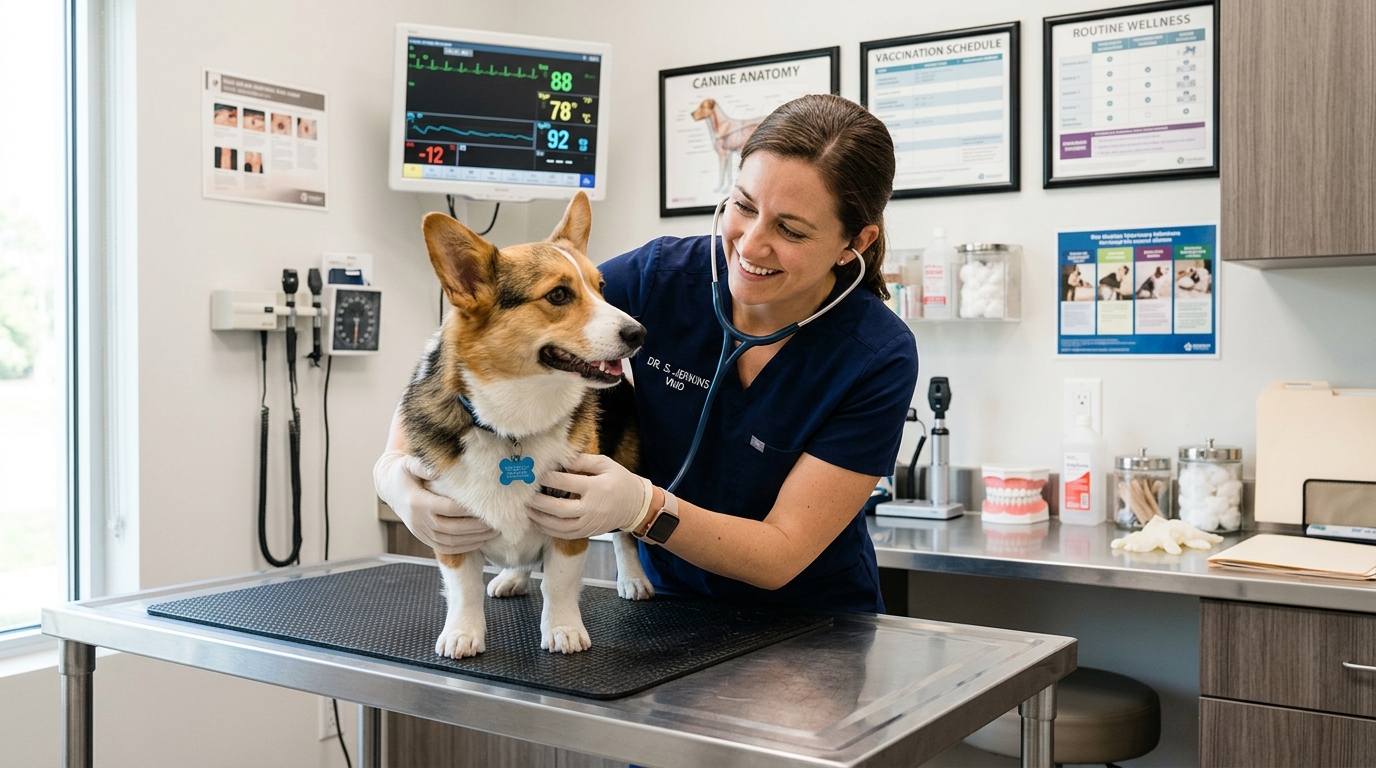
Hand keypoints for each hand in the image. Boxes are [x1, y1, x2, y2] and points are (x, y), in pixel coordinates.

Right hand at [374, 451, 498, 554]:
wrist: (390, 489)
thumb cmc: (404, 473)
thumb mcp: (408, 464)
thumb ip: (423, 465)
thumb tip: (438, 469)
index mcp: (417, 502)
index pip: (448, 508)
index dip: (468, 509)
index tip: (487, 506)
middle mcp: (418, 520)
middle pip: (452, 529)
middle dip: (477, 528)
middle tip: (497, 523)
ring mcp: (420, 532)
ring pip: (450, 542)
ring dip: (474, 540)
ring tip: (493, 533)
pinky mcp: (423, 538)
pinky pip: (445, 548)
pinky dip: (464, 548)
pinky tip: (479, 542)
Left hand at [528, 454, 652, 538]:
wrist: (636, 505)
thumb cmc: (621, 481)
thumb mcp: (606, 464)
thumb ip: (583, 460)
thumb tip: (561, 458)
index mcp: (596, 488)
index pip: (565, 482)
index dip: (547, 478)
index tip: (534, 473)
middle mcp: (591, 508)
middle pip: (558, 508)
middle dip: (538, 502)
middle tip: (524, 495)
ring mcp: (588, 523)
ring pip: (558, 526)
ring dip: (539, 518)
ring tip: (526, 509)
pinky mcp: (587, 532)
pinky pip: (563, 535)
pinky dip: (548, 530)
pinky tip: (538, 521)